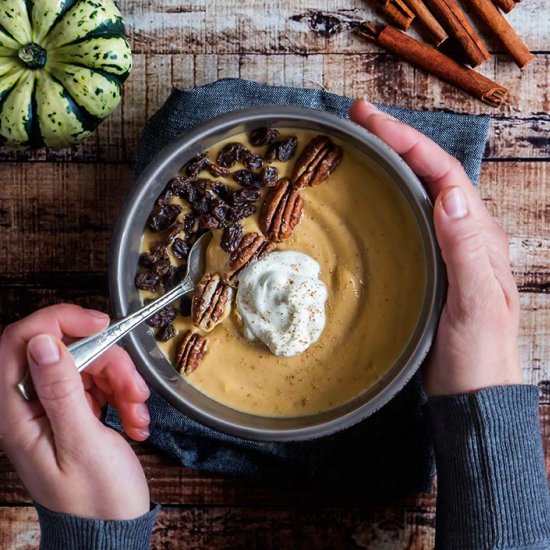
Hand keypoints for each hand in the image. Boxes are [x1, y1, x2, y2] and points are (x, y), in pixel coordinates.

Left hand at [0, 304, 150, 518]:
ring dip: (122, 383)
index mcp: (16, 413)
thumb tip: (43, 343)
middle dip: (108, 363)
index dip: (58, 322)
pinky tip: (135, 420)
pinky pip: (101, 382)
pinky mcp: (75, 409)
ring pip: (89, 363)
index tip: (99, 324)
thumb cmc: (94, 499)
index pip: (21, 342)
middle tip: (133, 389)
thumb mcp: (81, 442)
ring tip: (137, 413)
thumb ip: (60, 390)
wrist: (111, 528)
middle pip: (66, 350)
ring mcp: (54, 406)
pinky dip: (123, 395)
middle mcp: (30, 404)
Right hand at [350, 100, 522, 395]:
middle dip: (396, 141)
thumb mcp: (476, 304)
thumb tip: (450, 194)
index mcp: (478, 235)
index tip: (371, 120)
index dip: (408, 142)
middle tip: (357, 121)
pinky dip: (387, 197)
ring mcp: (444, 249)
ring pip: (417, 193)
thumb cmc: (478, 354)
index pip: (443, 174)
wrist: (473, 393)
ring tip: (359, 145)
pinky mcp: (427, 265)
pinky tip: (368, 196)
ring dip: (391, 164)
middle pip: (429, 174)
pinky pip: (406, 220)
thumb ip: (466, 251)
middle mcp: (464, 234)